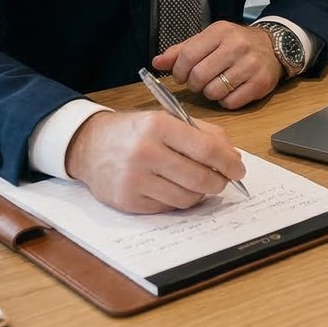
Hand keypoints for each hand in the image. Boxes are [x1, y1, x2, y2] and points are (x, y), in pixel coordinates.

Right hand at [63, 110, 245, 213]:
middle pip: (199, 177)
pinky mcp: (128, 201)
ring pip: (186, 198)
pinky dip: (178, 201)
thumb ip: (202, 133)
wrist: (89, 146)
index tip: (238, 169)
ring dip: (200, 194)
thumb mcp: (165, 119)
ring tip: (198, 184)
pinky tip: (175, 189)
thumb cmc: (134, 131)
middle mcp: (145, 152)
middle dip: (219, 182)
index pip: (206, 148)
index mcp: (157, 126)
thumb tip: (233, 157)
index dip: (228, 162)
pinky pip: (168, 207)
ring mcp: (135, 179)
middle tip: (223, 181)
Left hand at [151, 21, 282, 109]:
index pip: (188, 55)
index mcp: (220, 32)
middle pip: (199, 76)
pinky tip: (229, 91)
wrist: (272, 47)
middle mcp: (236, 46)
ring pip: (214, 92)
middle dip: (194, 85)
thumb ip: (182, 51)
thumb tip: (156, 63)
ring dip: (210, 93)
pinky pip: (230, 103)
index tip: (180, 76)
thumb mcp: (209, 39)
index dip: (179, 71)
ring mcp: (250, 66)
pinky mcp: (260, 84)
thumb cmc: (234, 44)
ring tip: (216, 85)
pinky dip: (225, 101)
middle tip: (198, 83)